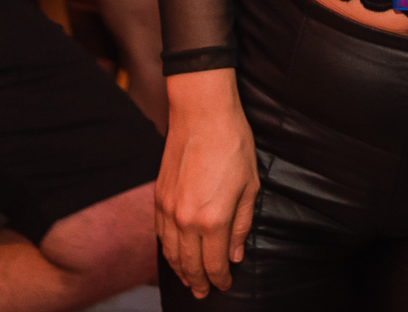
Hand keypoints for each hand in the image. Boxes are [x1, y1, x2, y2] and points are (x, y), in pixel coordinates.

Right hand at [158, 71, 259, 295]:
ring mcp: (168, 210)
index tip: (225, 285)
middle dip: (198, 282)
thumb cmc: (232, 145)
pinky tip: (174, 254)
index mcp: (213, 219)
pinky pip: (160, 234)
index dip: (220, 279)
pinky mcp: (158, 197)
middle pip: (189, 264)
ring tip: (189, 281)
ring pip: (171, 253)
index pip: (214, 263)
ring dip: (180, 270)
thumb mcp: (250, 186)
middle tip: (204, 292)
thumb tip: (234, 254)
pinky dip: (167, 250)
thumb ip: (241, 224)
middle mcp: (186, 220)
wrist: (202, 114)